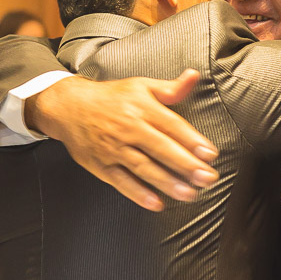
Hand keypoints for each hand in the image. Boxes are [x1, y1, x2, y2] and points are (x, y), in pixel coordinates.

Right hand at [27, 72, 219, 211]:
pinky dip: (138, 194)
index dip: (192, 140)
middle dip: (186, 165)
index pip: (172, 125)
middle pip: (161, 148)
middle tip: (207, 178)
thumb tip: (193, 76)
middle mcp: (129, 128)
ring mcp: (114, 148)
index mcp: (142, 107)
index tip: (210, 154)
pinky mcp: (101, 165)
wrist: (69, 107)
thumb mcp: (140, 86)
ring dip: (167, 182)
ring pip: (144, 167)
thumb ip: (170, 88)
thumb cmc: (110, 98)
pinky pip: (121, 182)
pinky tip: (156, 203)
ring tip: (189, 194)